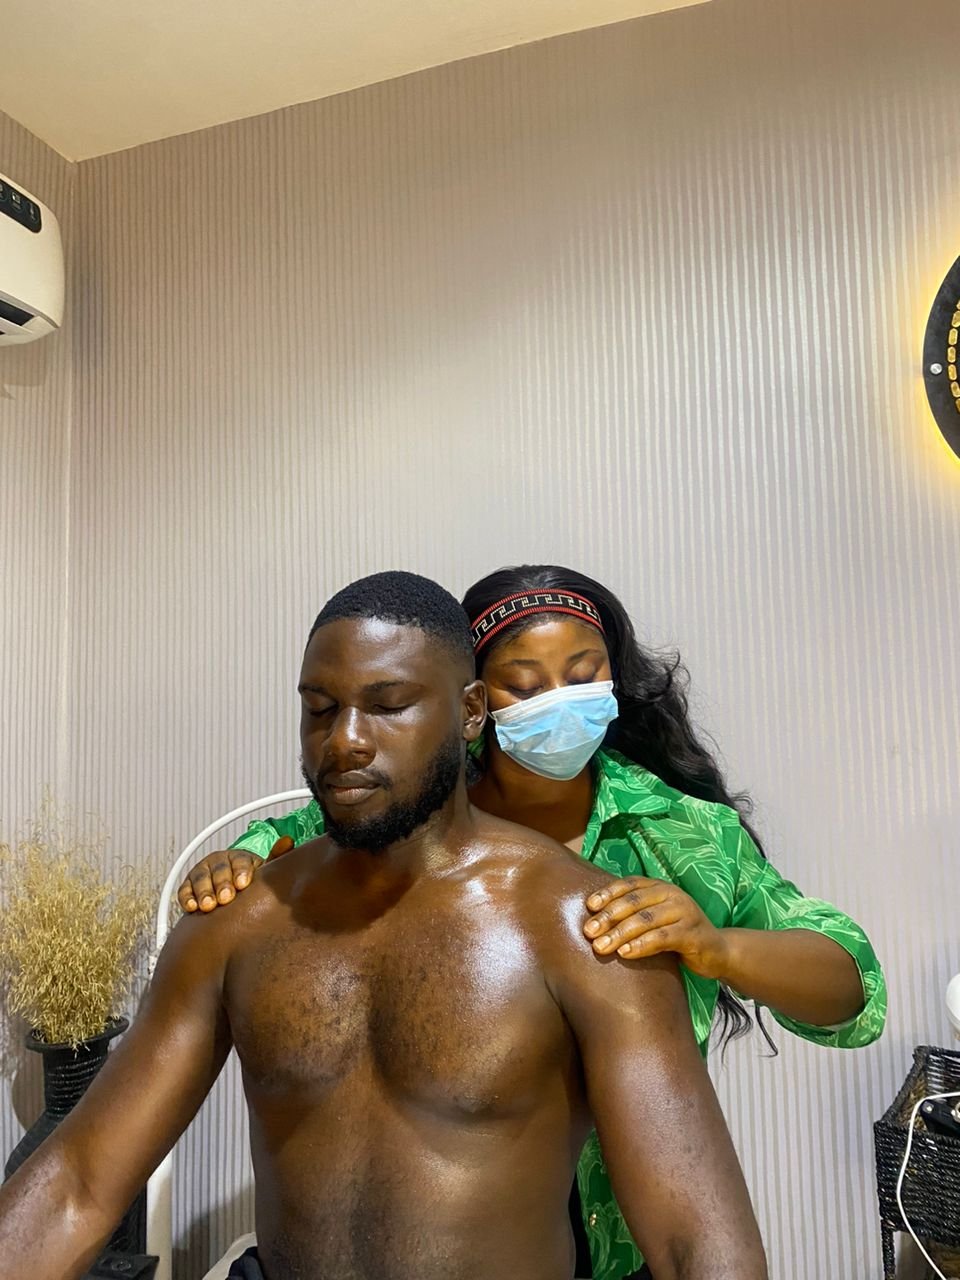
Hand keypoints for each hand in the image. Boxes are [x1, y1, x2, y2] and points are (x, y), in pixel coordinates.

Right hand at [177, 836, 294, 912]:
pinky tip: (191, 907)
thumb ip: (275, 859)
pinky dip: (186, 898)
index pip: (240, 861)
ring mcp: (201, 873)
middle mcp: (218, 861)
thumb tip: (289, 841)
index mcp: (238, 857)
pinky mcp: (187, 886)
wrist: (229, 892)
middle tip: (226, 898)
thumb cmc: (248, 882)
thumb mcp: (262, 871)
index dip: (241, 871)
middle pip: (219, 870)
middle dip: (222, 884)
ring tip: (209, 906)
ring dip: (204, 892)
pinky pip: (184, 890)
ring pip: (200, 879)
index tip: (243, 884)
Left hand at [583, 876, 728, 979]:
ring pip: (646, 920)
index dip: (607, 893)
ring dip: (620, 933)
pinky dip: (641, 945)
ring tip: (600, 947)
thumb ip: (633, 915)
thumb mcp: (655, 920)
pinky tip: (625, 954)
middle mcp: (673, 894)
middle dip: (608, 917)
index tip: (588, 906)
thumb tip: (595, 922)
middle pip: (634, 902)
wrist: (717, 951)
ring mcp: (685, 912)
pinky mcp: (693, 934)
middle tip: (589, 932)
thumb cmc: (677, 935)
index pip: (629, 884)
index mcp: (660, 887)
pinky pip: (662, 938)